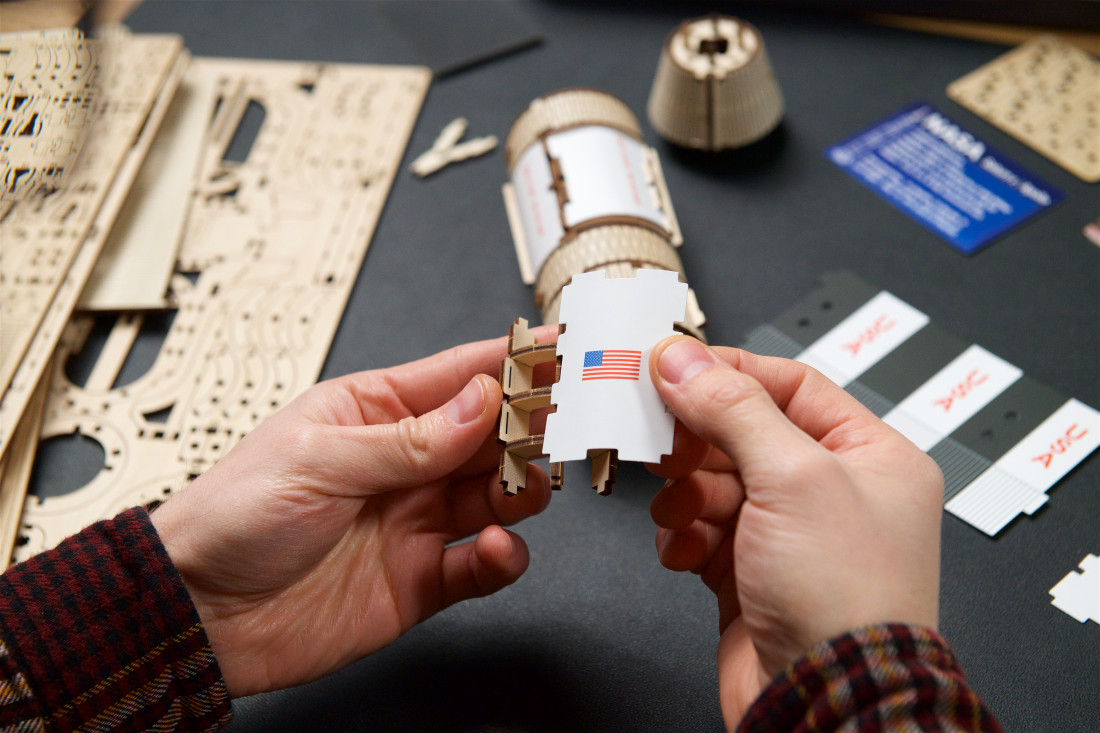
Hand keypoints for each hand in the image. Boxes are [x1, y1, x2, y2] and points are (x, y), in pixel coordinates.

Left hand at [151, 331, 555, 696]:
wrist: (200, 615)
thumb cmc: (234, 518)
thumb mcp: (318, 460)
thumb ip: (409, 439)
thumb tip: (480, 402)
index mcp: (374, 414)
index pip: (457, 377)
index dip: (512, 361)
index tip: (559, 347)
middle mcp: (403, 464)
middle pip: (489, 435)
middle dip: (527, 428)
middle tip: (554, 428)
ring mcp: (415, 521)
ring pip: (497, 495)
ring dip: (521, 489)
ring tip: (523, 489)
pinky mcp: (421, 578)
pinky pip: (481, 563)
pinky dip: (501, 555)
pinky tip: (495, 547)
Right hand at [647, 337, 943, 724]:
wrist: (827, 702)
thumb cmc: (846, 602)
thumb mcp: (793, 478)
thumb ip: (733, 408)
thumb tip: (684, 360)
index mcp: (869, 456)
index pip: (790, 385)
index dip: (727, 372)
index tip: (671, 366)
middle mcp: (832, 492)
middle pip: (744, 433)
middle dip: (697, 440)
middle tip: (660, 440)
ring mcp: (789, 536)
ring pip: (714, 484)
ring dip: (685, 494)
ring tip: (678, 509)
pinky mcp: (750, 575)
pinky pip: (700, 532)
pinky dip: (682, 537)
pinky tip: (683, 551)